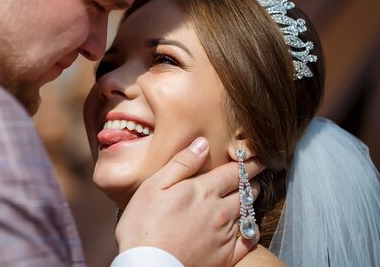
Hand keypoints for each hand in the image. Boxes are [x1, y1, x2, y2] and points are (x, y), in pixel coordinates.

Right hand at [116, 137, 262, 266]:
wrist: (147, 265)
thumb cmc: (143, 225)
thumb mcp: (154, 186)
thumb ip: (181, 164)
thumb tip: (202, 143)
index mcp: (203, 191)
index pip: (234, 172)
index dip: (247, 162)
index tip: (256, 156)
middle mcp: (220, 211)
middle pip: (245, 191)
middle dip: (250, 181)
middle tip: (253, 174)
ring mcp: (225, 235)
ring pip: (248, 212)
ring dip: (250, 201)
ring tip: (249, 194)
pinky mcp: (226, 256)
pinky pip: (249, 240)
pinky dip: (252, 230)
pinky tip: (248, 226)